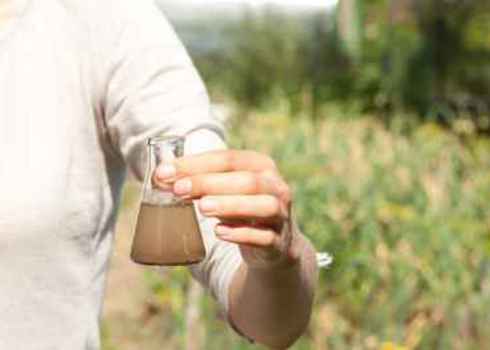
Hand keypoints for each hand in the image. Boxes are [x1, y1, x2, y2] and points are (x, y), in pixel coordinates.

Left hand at [153, 150, 299, 268]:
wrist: (272, 244)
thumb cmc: (240, 209)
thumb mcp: (225, 191)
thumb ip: (199, 183)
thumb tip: (160, 178)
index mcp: (261, 166)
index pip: (228, 159)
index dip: (196, 164)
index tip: (164, 173)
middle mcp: (276, 187)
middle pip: (247, 180)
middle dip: (210, 183)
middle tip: (179, 189)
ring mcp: (280, 215)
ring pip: (263, 206)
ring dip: (231, 205)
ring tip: (202, 207)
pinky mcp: (278, 242)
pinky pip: (264, 237)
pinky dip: (241, 234)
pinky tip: (219, 232)